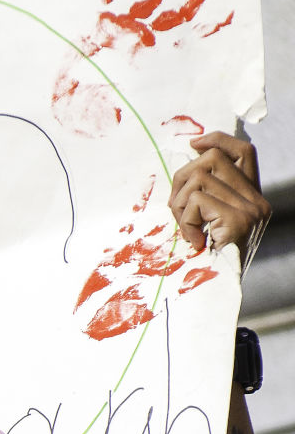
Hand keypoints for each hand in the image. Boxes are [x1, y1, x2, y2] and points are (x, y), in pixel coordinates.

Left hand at [168, 131, 270, 257]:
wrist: (219, 294)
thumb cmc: (209, 262)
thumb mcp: (212, 224)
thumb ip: (210, 197)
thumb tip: (189, 165)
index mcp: (254, 197)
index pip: (243, 151)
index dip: (218, 140)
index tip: (194, 145)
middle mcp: (257, 200)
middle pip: (212, 159)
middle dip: (182, 179)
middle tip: (176, 208)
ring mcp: (250, 210)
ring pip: (199, 178)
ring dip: (179, 203)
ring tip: (185, 229)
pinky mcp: (237, 221)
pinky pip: (196, 201)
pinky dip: (184, 220)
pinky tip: (192, 241)